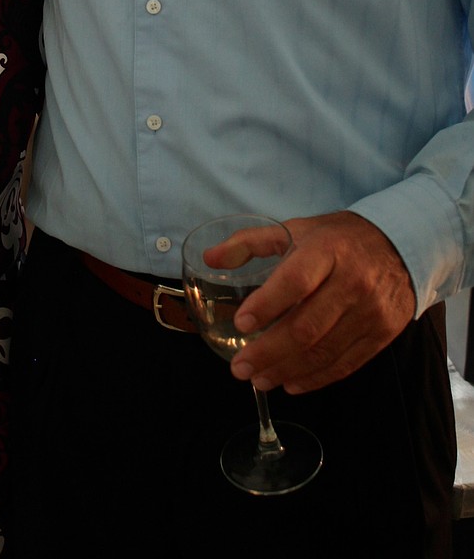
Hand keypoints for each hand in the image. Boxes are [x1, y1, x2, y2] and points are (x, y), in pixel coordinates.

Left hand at [220, 211, 415, 393]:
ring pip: (324, 351)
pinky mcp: (382, 333)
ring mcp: (370, 311)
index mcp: (327, 250)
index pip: (294, 282)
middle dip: (269, 352)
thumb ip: (250, 243)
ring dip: (287, 370)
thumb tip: (210, 258)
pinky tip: (291, 383)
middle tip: (240, 368)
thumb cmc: (338, 239)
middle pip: (307, 327)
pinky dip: (316, 378)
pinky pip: (345, 363)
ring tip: (259, 380)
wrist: (401, 244)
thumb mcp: (296, 229)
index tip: (241, 324)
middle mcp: (352, 282)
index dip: (266, 305)